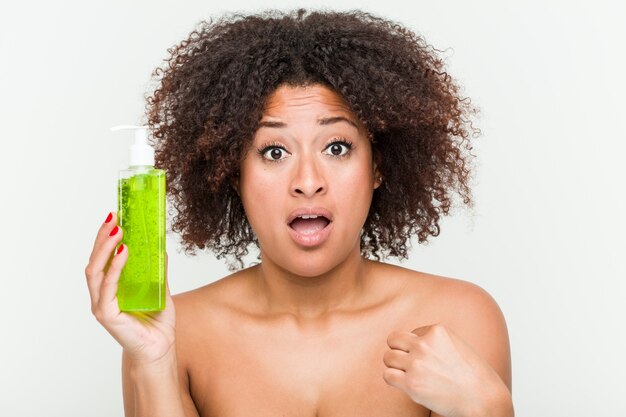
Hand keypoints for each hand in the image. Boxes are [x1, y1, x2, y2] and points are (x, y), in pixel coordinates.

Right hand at [85, 212, 176, 365]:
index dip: (104, 237)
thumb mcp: (160, 289)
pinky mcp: (107, 315)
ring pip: (95, 271)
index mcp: (111, 287)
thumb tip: (161, 247)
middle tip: (113, 217)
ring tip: (117, 230)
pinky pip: (107, 288)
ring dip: (105, 248)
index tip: (114, 216)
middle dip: (102, 237)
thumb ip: (157, 271)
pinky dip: (114, 269)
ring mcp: (101, 305)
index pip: (102, 258)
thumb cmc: (156, 322)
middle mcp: (102, 295)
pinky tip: (123, 253)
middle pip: (94, 260)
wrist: (160, 349)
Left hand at [383, 324, 511, 416]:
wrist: (484, 399)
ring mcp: (417, 363)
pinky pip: (388, 375)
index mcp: (437, 331)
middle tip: (410, 364)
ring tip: (409, 375)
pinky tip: (406, 384)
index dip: (417, 347)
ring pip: (388, 357)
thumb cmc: (473, 376)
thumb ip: (434, 342)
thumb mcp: (455, 345)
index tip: (429, 360)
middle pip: (393, 340)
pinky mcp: (411, 383)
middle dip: (399, 351)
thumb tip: (410, 344)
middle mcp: (424, 344)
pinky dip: (394, 380)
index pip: (412, 333)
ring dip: (396, 366)